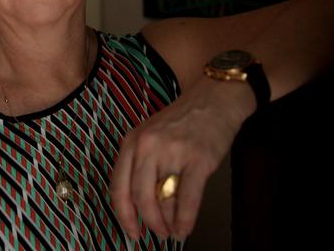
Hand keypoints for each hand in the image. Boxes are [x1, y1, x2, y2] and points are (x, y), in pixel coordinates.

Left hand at [109, 78, 253, 240]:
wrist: (215, 99)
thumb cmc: (184, 121)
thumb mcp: (154, 139)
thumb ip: (147, 170)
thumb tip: (151, 212)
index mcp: (132, 141)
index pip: (118, 186)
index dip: (123, 214)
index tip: (131, 231)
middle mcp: (147, 145)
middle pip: (137, 195)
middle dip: (146, 222)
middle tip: (154, 234)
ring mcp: (172, 151)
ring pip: (160, 199)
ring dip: (165, 223)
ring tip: (171, 232)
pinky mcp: (198, 158)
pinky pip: (187, 198)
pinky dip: (185, 219)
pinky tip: (185, 228)